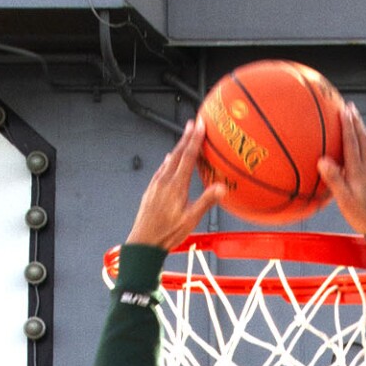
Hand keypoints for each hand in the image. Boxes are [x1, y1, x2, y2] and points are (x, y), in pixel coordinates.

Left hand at [127, 120, 226, 251]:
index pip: (187, 157)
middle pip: (177, 154)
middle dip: (186, 137)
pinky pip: (161, 169)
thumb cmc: (166, 233)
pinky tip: (169, 160)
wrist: (143, 242)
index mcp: (176, 186)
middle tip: (192, 124)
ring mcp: (156, 184)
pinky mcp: (151, 190)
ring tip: (184, 139)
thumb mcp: (190, 220)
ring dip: (178, 147)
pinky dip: (169, 160)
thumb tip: (221, 188)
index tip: (199, 126)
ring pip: (168, 160)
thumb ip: (206, 202)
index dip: (194, 140)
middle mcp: (164, 181)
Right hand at [318, 102, 365, 235]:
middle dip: (355, 121)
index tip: (344, 110)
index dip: (348, 125)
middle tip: (350, 107)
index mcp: (359, 172)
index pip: (352, 143)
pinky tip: (358, 147)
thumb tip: (323, 161)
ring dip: (359, 130)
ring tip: (354, 120)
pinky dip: (361, 144)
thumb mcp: (345, 201)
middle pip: (362, 139)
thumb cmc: (362, 217)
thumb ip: (335, 180)